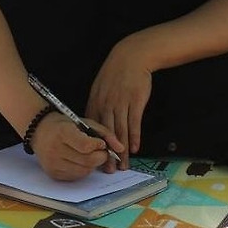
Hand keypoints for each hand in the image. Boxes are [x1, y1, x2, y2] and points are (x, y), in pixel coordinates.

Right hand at [30, 113, 123, 180]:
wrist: (39, 131)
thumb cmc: (65, 124)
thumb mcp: (85, 122)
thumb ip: (105, 133)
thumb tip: (121, 148)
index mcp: (63, 132)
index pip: (86, 146)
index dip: (98, 146)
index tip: (100, 142)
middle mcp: (55, 150)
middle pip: (88, 161)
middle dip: (100, 157)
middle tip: (100, 151)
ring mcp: (53, 164)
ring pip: (84, 171)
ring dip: (92, 164)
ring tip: (88, 155)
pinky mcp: (53, 174)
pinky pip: (76, 177)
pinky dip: (83, 169)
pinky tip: (79, 160)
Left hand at [86, 41, 152, 165]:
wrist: (132, 57)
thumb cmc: (116, 73)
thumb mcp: (100, 87)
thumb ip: (97, 105)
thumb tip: (93, 123)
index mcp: (95, 101)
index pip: (93, 128)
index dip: (93, 146)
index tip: (93, 160)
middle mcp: (106, 104)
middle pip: (105, 134)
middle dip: (106, 154)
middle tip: (108, 170)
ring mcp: (121, 103)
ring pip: (120, 132)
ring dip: (121, 151)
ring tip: (123, 165)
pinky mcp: (135, 101)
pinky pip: (133, 123)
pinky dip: (134, 137)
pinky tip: (134, 148)